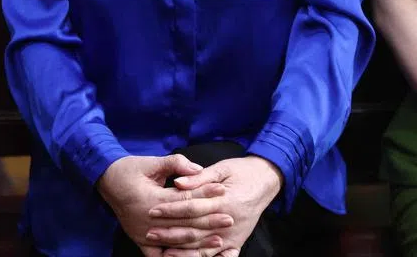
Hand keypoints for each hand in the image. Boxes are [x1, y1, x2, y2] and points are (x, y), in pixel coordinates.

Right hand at [98, 155, 229, 256]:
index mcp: (151, 199)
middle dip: (208, 221)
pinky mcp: (141, 240)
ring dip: (199, 242)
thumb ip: (175, 164)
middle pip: (184, 223)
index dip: (204, 195)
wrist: (107, 181)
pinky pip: (160, 255)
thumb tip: (198, 169)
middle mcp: (148, 220)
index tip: (222, 191)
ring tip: (220, 240)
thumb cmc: (130, 169)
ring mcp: (144, 233)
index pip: (183, 199)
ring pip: (176, 242)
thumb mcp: (151, 162)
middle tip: (229, 219)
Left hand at [154, 155, 283, 256]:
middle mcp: (229, 221)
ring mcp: (234, 235)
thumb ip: (199, 177)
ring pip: (204, 248)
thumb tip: (178, 183)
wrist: (267, 180)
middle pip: (195, 230)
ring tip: (163, 252)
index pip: (192, 207)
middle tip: (150, 233)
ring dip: (183, 252)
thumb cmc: (242, 171)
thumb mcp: (222, 168)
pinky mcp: (238, 242)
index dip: (171, 209)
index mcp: (224, 200)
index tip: (153, 210)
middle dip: (170, 233)